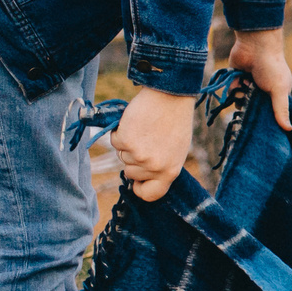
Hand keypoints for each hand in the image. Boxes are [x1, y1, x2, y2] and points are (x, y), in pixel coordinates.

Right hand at [111, 86, 197, 202]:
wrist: (170, 95)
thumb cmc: (175, 120)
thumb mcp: (176, 150)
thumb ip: (161, 166)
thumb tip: (144, 179)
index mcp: (170, 171)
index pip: (150, 194)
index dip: (141, 189)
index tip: (137, 183)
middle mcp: (154, 167)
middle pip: (131, 173)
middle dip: (133, 159)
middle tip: (147, 140)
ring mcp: (138, 155)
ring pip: (122, 156)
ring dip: (128, 144)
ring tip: (144, 129)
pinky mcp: (125, 141)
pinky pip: (115, 142)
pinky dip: (120, 132)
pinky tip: (135, 122)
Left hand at [229, 28, 291, 132]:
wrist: (255, 45)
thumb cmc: (272, 66)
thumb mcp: (279, 89)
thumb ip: (281, 109)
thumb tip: (289, 129)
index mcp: (276, 96)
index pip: (271, 115)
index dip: (267, 121)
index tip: (262, 128)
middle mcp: (262, 93)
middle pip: (253, 110)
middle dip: (251, 107)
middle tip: (251, 100)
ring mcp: (249, 87)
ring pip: (241, 102)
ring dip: (241, 95)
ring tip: (247, 82)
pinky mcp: (237, 80)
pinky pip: (232, 92)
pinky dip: (234, 86)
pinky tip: (239, 77)